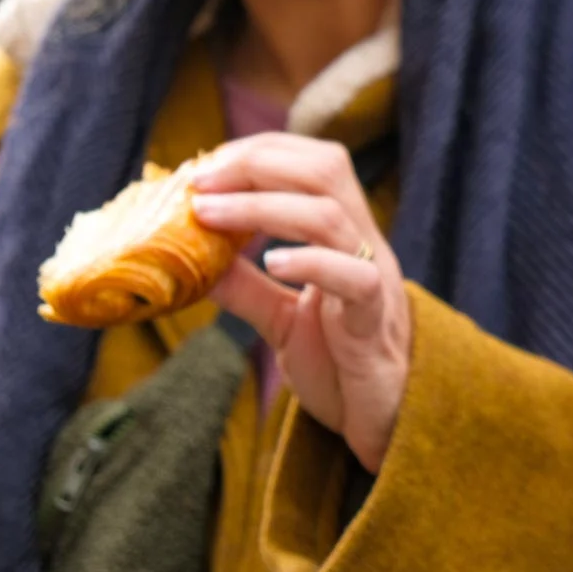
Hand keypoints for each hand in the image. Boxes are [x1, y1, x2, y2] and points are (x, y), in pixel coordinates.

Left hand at [189, 133, 410, 472]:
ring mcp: (374, 277)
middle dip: (256, 163)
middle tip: (199, 181)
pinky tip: (271, 263)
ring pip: (329, 214)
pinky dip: (310, 262)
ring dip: (260, 206)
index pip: (315, 162)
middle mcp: (365, 244)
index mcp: (347, 235)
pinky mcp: (373, 320)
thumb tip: (187, 260)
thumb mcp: (281, 320)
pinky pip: (354, 278)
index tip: (204, 168)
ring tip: (208, 215)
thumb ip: (244, 287)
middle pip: (325, 169)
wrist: (385, 420)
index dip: (260, 151)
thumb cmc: (340, 365)